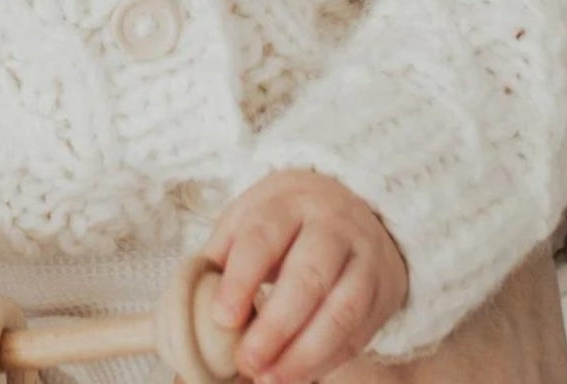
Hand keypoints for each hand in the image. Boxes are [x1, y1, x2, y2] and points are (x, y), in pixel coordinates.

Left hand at [202, 169, 408, 382]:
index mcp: (288, 202)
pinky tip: (300, 376)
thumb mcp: (248, 220)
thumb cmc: (284, 222)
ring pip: (341, 309)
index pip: (263, 237)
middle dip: (276, 326)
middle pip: (308, 276)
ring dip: (305, 353)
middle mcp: (331, 224)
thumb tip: (183, 319)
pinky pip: (358, 331)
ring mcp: (363, 255)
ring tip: (270, 379)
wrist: (351, 201)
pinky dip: (328, 359)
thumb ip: (220, 261)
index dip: (242, 279)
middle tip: (246, 361)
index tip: (222, 318)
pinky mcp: (383, 288)